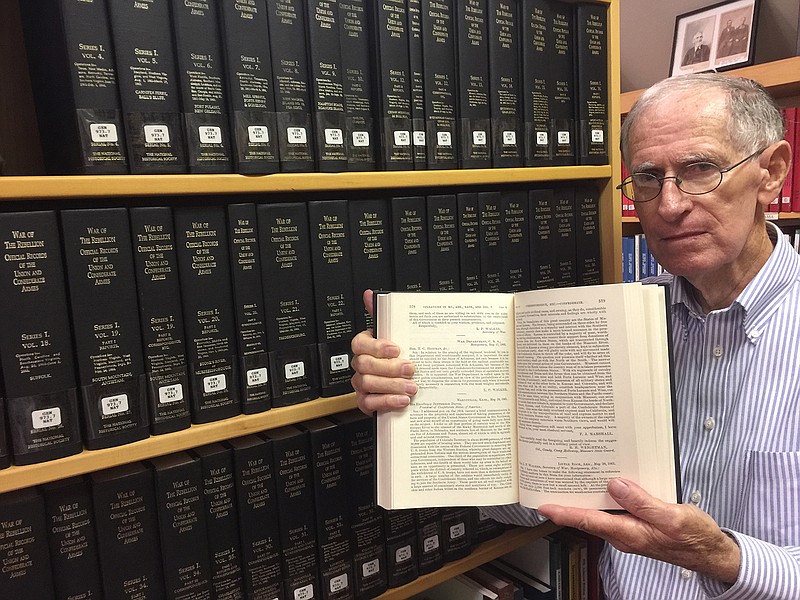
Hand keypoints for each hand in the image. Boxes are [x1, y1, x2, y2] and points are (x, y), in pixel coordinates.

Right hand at [350, 290, 417, 413]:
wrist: (404, 383)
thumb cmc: (398, 358)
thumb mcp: (395, 335)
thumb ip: (383, 316)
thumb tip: (370, 295)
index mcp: (365, 346)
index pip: (360, 344)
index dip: (377, 347)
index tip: (396, 349)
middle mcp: (361, 365)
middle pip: (364, 365)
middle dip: (389, 368)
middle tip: (410, 369)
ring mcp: (361, 384)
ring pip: (367, 384)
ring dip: (391, 386)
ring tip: (411, 387)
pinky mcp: (366, 402)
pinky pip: (368, 403)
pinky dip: (387, 402)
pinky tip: (402, 400)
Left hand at [537, 478, 740, 583]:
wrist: (711, 552)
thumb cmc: (695, 537)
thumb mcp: (672, 516)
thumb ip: (643, 502)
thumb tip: (616, 485)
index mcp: (629, 533)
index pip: (588, 521)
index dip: (564, 513)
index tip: (543, 505)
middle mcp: (624, 534)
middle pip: (588, 516)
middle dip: (567, 502)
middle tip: (548, 483)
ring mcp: (629, 530)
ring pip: (599, 513)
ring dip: (583, 498)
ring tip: (565, 480)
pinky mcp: (636, 525)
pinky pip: (613, 511)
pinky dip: (603, 498)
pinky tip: (600, 484)